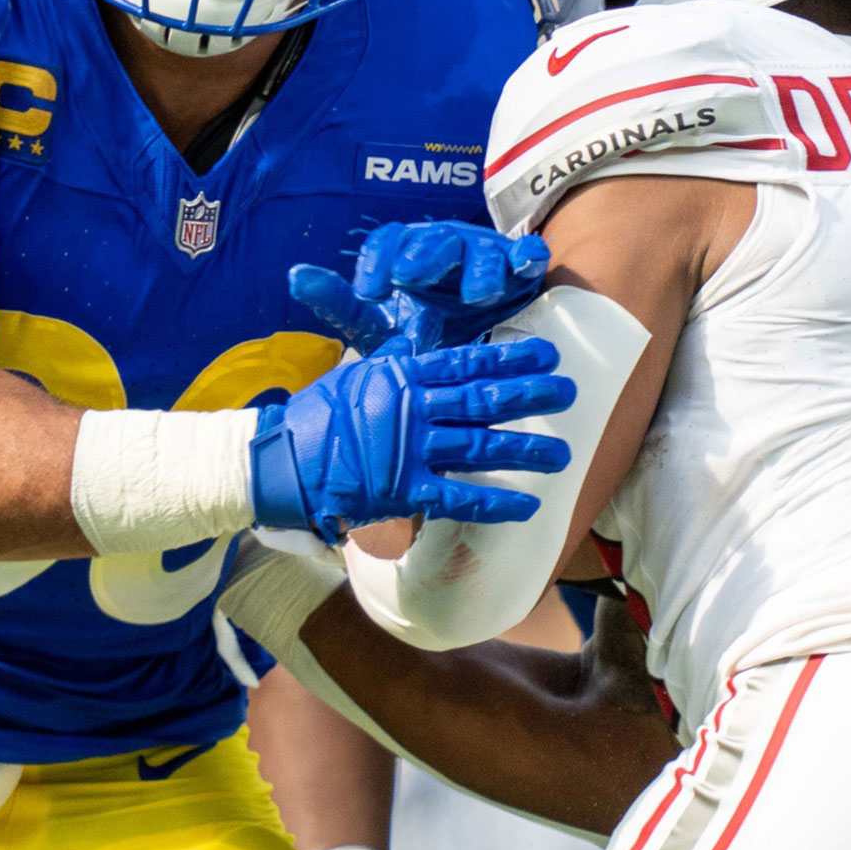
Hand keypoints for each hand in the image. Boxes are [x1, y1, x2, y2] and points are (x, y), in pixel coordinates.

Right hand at [249, 339, 574, 543]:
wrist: (281, 462)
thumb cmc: (318, 417)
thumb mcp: (357, 373)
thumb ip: (395, 361)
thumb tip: (421, 343)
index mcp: (401, 374)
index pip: (466, 362)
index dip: (510, 359)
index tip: (547, 356)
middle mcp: (411, 407)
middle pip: (482, 399)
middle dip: (530, 395)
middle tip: (570, 392)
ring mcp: (408, 450)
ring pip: (480, 446)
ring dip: (525, 450)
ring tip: (562, 455)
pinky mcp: (402, 490)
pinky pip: (458, 497)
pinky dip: (495, 502)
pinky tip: (526, 505)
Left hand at [293, 223, 553, 354]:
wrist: (469, 348)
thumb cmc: (418, 330)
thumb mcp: (376, 325)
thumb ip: (338, 303)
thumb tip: (295, 275)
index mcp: (405, 254)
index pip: (387, 242)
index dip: (377, 261)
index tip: (368, 292)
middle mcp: (443, 246)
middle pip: (433, 240)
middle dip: (422, 256)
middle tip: (411, 277)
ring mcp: (483, 253)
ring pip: (480, 249)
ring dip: (479, 268)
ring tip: (476, 295)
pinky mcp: (518, 268)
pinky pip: (526, 254)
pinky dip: (528, 255)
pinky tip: (527, 266)